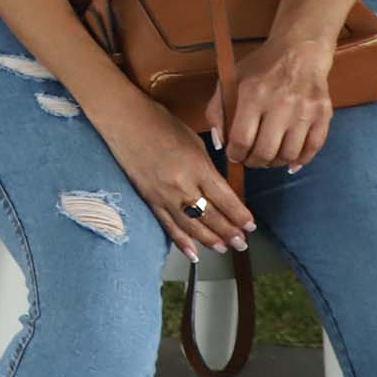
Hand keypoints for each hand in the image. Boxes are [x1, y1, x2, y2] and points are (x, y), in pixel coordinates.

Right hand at [90, 90, 253, 262]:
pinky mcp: (150, 200)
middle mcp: (183, 185)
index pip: (225, 199)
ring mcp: (164, 195)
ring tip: (224, 248)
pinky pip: (168, 226)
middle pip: (211, 217)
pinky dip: (182, 242)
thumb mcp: (195, 142)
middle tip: (242, 243)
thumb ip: (208, 169)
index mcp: (198, 168)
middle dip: (230, 233)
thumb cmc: (162, 125)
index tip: (250, 225)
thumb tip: (221, 192)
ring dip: (210, 240)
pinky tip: (193, 253)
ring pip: (192, 226)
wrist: (126, 122)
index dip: (240, 216)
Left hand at [209, 28, 338, 171]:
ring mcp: (305, 110)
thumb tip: (221, 143)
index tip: (234, 155)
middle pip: (265, 151)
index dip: (235, 154)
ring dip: (275, 163)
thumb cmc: (261, 67)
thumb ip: (217, 110)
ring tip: (268, 158)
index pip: (241, 139)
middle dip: (254, 162)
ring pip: (289, 154)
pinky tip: (290, 161)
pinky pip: (313, 148)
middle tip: (251, 160)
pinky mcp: (324, 114)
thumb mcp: (230, 79)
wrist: (299, 51)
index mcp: (253, 94)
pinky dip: (300, 160)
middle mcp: (280, 104)